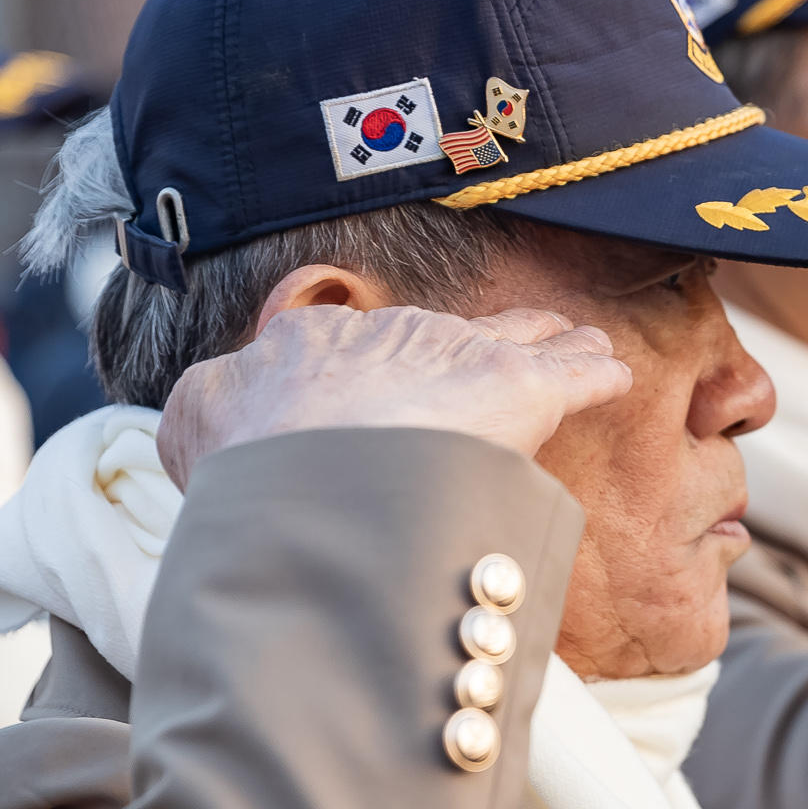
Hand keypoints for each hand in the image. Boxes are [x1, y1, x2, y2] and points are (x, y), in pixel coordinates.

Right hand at [156, 304, 631, 489]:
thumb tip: (205, 422)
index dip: (368, 361)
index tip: (381, 380)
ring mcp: (457, 356)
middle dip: (477, 348)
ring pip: (516, 341)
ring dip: (548, 346)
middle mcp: (388, 337)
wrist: (302, 472)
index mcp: (309, 346)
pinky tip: (614, 376)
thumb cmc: (242, 465)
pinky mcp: (519, 387)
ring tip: (579, 346)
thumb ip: (207, 418)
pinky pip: (572, 374)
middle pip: (443, 339)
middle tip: (509, 355)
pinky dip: (595, 374)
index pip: (344, 342)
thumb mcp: (193, 431)